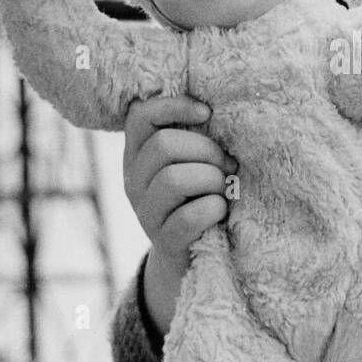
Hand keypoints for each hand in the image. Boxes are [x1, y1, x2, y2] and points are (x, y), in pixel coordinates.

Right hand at [122, 94, 236, 268]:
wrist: (191, 255)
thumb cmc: (199, 196)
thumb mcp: (189, 163)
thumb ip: (192, 139)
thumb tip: (216, 112)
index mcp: (138, 155)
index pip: (141, 116)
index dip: (174, 106)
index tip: (207, 113)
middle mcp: (133, 180)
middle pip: (164, 145)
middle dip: (207, 151)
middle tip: (228, 165)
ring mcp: (145, 212)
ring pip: (174, 179)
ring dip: (212, 180)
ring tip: (223, 189)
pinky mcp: (164, 240)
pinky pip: (189, 217)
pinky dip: (214, 209)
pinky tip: (221, 210)